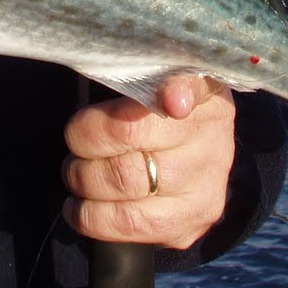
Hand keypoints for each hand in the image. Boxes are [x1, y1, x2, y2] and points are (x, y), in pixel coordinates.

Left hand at [61, 74, 235, 249]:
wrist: (194, 166)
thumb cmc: (158, 115)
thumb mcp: (157, 82)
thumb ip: (137, 74)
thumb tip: (103, 62)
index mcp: (204, 94)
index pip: (195, 86)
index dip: (181, 91)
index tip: (171, 100)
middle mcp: (212, 138)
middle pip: (131, 133)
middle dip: (86, 139)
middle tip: (74, 140)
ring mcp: (206, 185)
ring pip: (125, 182)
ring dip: (84, 178)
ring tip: (74, 172)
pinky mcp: (190, 224)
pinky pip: (131, 225)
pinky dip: (91, 217)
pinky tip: (79, 207)